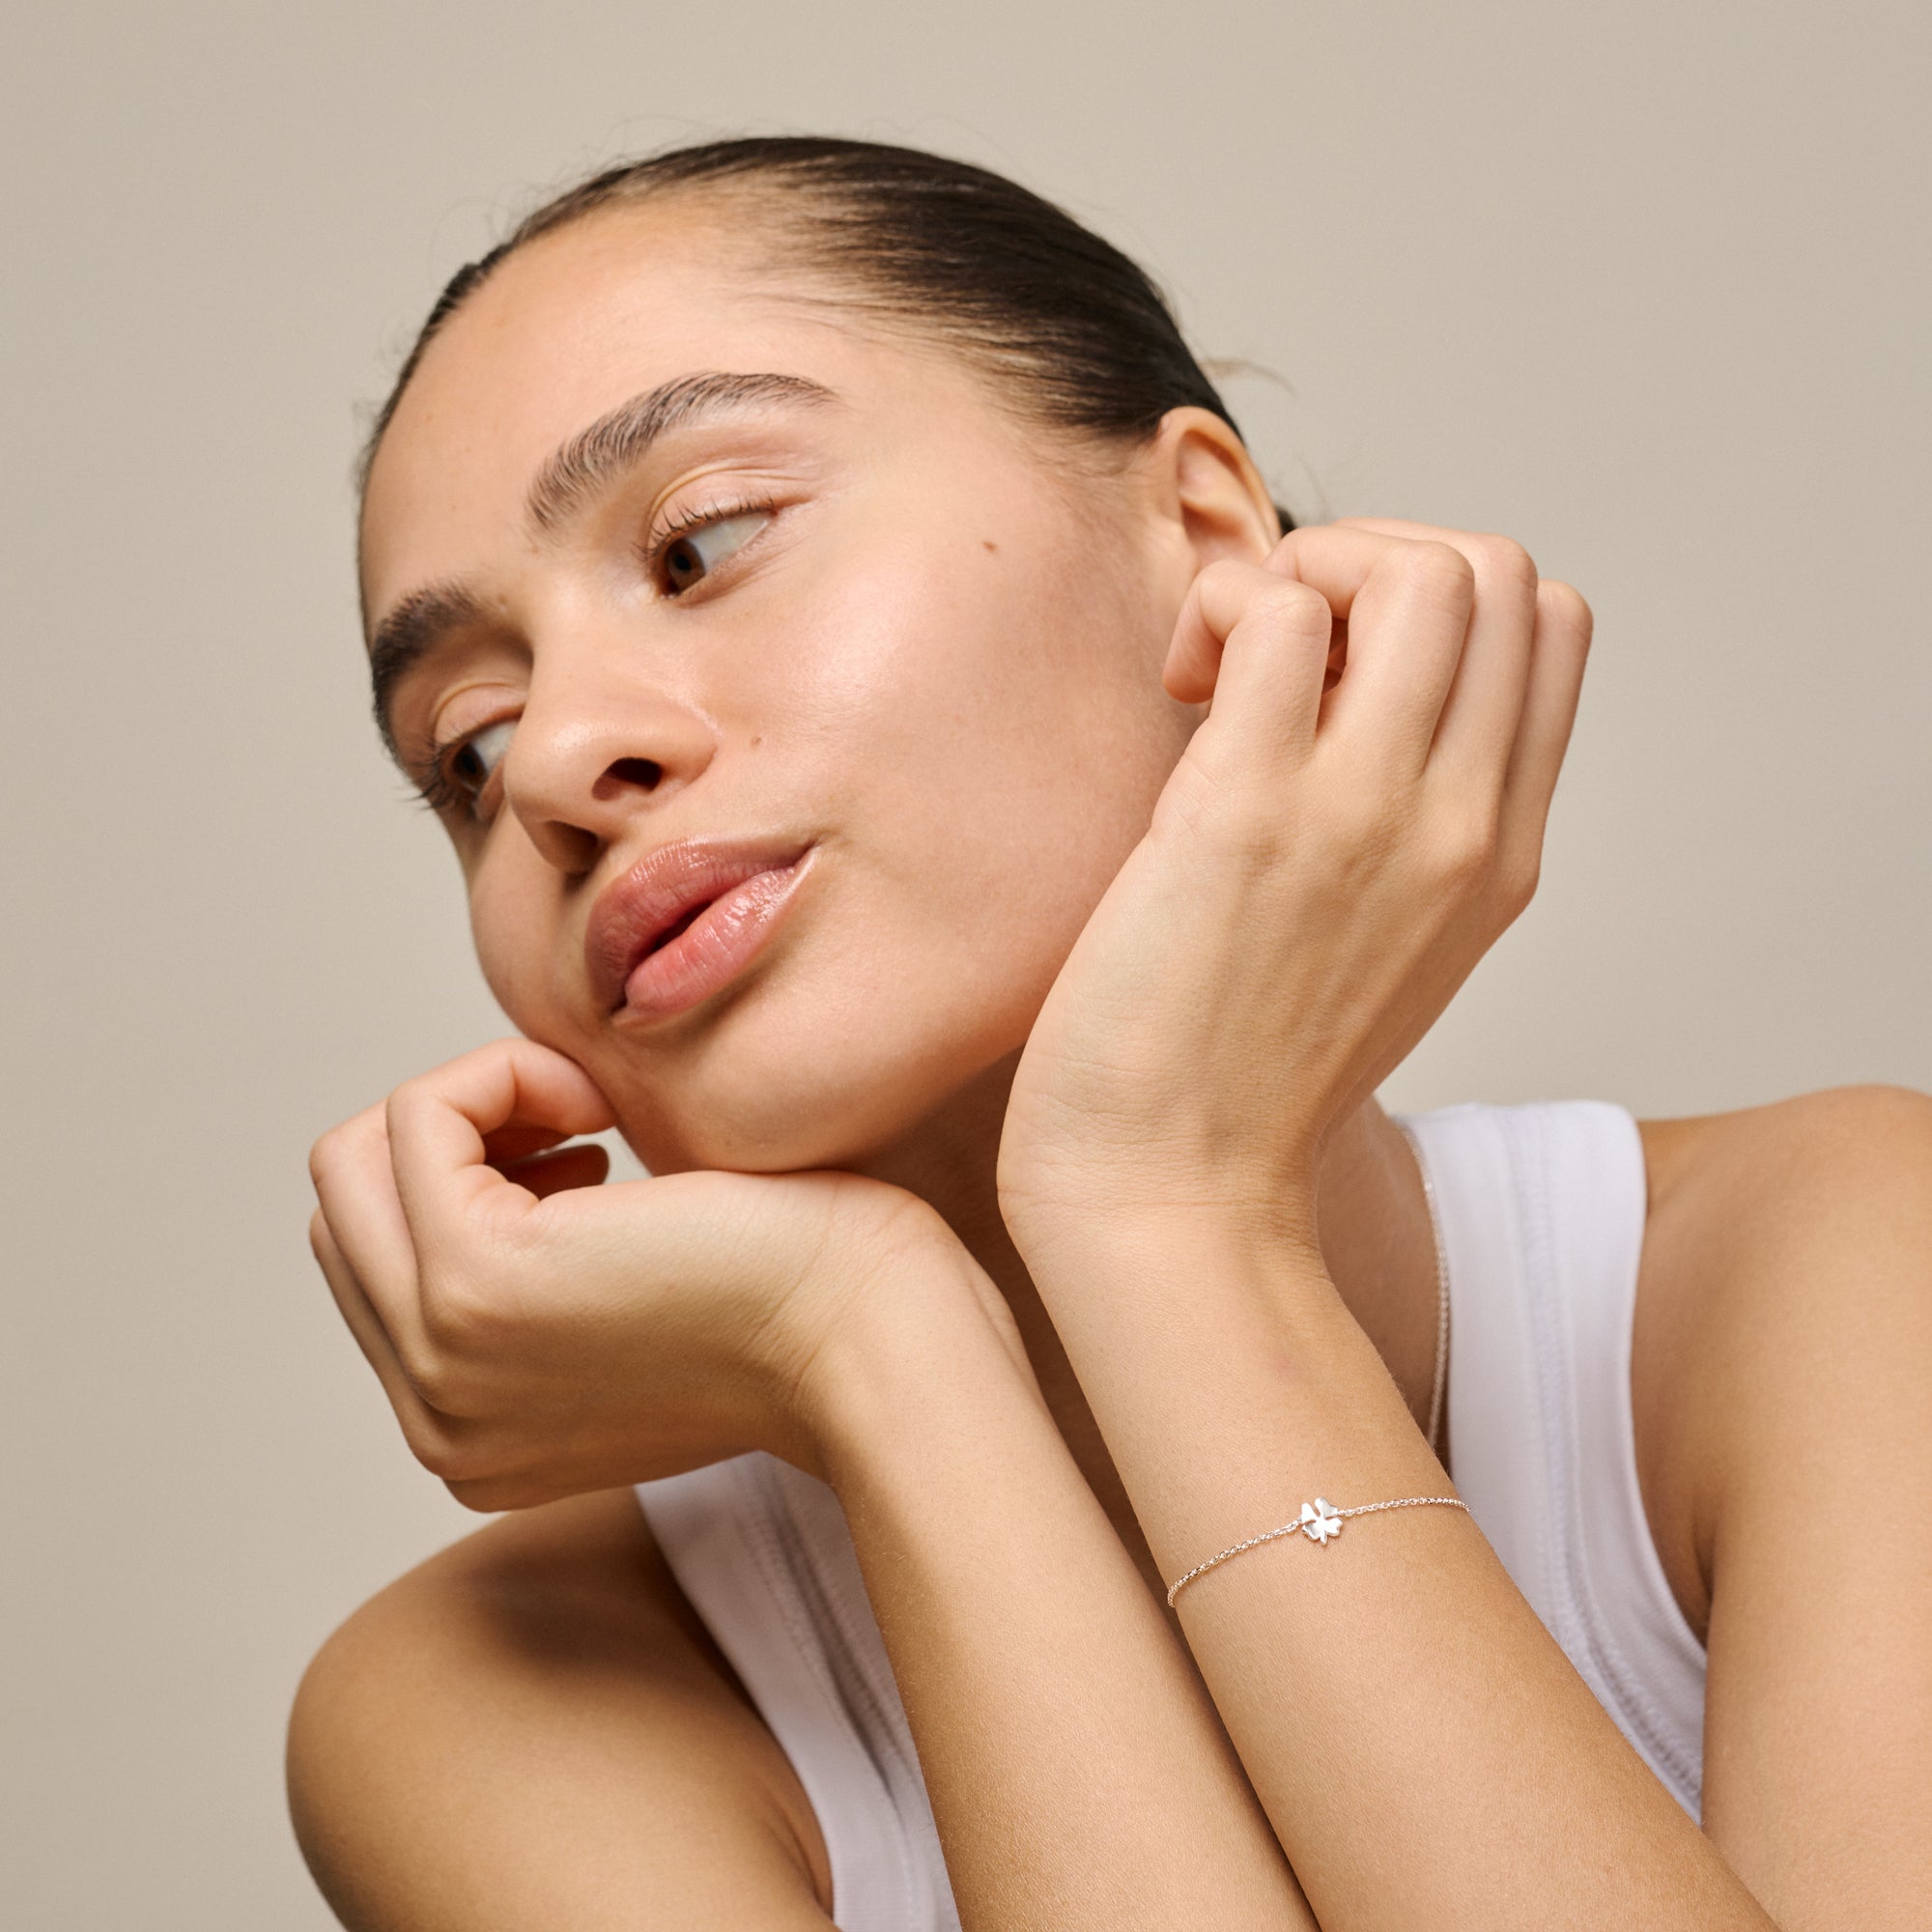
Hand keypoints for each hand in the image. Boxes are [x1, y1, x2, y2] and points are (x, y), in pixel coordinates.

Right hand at [308, 1038, 988, 1508]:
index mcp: (468, 1431)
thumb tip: (515, 1162)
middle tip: (581, 1126)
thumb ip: (548, 1276)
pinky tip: (601, 1109)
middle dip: (453, 1135)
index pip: (378, 1265)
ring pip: (357, 1158)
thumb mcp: (641, 1305)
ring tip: (589, 1114)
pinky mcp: (475, 1282)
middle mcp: (433, 1418)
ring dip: (475, 1097)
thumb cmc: (804, 1298)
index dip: (468, 1179)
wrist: (881, 1346)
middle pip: (348, 1211)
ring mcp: (442, 1360)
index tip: (587, 1161)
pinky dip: (503, 1072)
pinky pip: (418, 1116)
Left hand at [997, 519, 1590, 1253]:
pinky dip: (1225, 608)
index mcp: (1502, 852)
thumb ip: (1410, 827)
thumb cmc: (1243, 1072)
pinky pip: (1277, 609)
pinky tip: (1182, 686)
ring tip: (1229, 665)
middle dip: (1379, 559)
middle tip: (1276, 651)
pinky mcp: (1247, 816)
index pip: (1552, 627)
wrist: (1172, 1192)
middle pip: (1504, 572)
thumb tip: (1339, 688)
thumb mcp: (1387, 946)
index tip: (1339, 670)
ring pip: (1422, 569)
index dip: (1443, 599)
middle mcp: (1462, 826)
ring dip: (1308, 568)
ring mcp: (1365, 817)